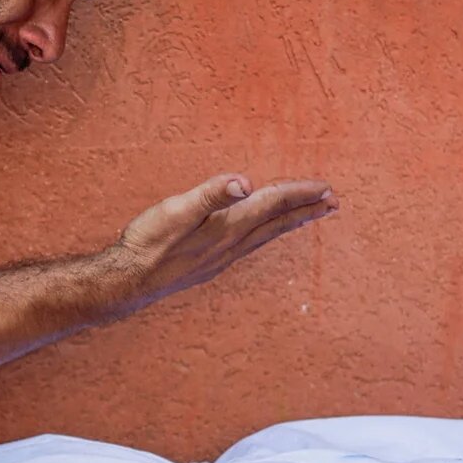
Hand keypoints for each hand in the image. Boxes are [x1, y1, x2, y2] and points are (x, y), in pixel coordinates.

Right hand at [100, 174, 335, 311]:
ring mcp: (224, 256)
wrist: (129, 280)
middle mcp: (232, 244)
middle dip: (306, 210)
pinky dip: (268, 232)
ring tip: (310, 214)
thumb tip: (245, 182)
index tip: (326, 187)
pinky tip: (265, 232)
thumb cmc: (148, 242)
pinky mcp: (213, 262)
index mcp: (228, 227)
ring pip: (267, 235)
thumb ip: (211, 195)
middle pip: (277, 223)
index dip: (299, 193)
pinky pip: (252, 244)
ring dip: (291, 222)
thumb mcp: (176, 211)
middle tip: (333, 202)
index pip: (272, 205)